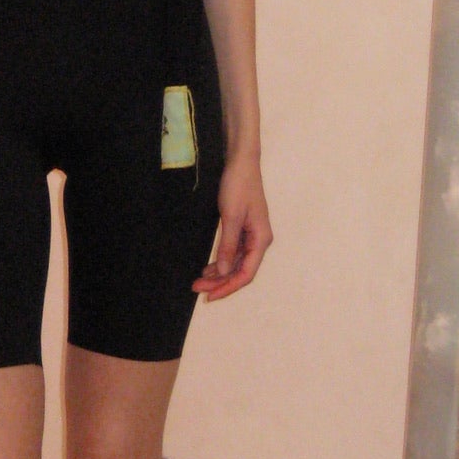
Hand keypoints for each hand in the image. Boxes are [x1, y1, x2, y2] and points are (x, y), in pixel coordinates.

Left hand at [192, 152, 271, 300]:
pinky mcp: (244, 229)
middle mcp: (259, 241)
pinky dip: (221, 261)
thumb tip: (224, 272)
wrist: (241, 163)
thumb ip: (228, 245)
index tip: (209, 295)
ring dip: (219, 274)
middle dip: (220, 282)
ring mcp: (252, 236)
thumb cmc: (238, 186)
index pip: (246, 274)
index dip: (228, 287)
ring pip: (236, 263)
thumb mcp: (231, 217)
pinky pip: (233, 252)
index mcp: (261, 240)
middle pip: (241, 271)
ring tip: (199, 280)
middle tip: (197, 288)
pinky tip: (209, 267)